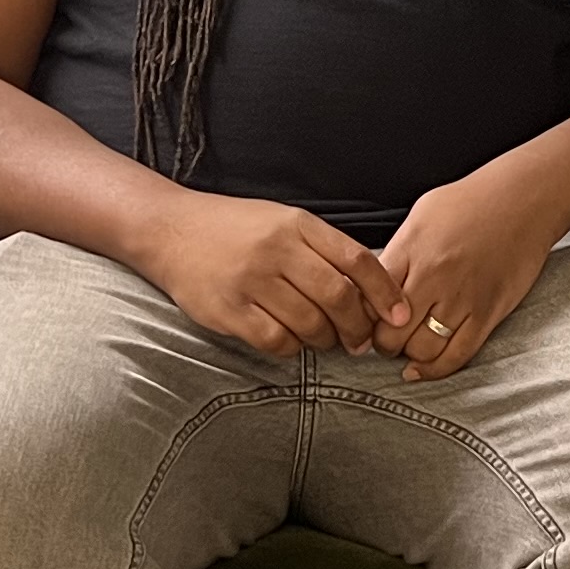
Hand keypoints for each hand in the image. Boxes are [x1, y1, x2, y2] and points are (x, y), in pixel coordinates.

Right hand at [129, 187, 402, 358]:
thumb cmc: (234, 228)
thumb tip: (366, 291)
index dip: (385, 292)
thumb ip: (321, 249)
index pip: (357, 260)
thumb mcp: (282, 221)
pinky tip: (291, 341)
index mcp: (298, 224)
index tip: (399, 315)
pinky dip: (292, 348)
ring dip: (326, 340)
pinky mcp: (228, 310)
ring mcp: (251, 280)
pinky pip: (276, 340)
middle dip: (358, 327)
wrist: (170, 230)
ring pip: (310, 324)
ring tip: (326, 341)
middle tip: (361, 341)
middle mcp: (277, 250)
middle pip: (338, 297)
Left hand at [374, 163, 569, 380]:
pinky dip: (435, 369)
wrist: (523, 199)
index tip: (363, 321)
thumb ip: (397, 253)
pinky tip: (423, 368)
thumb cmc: (471, 202)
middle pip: (391, 333)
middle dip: (383, 343)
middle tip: (385, 340)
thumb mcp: (420, 215)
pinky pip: (457, 355)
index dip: (360, 317)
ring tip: (408, 347)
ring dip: (409, 356)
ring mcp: (462, 298)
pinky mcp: (488, 313)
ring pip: (422, 349)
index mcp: (410, 250)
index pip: (368, 300)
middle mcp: (433, 277)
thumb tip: (374, 286)